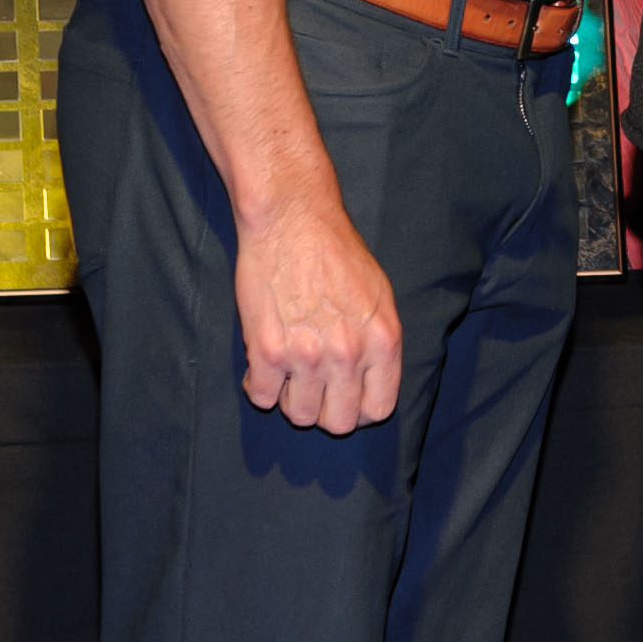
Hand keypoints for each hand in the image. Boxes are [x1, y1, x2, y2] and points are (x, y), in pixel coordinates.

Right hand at [234, 178, 405, 432]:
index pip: (379, 409)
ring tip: (287, 372)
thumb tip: (369, 380)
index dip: (359, 409)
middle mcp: (349, 354)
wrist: (292, 218)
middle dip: (325, 410)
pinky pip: (261, 398)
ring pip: (299, 415)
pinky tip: (262, 365)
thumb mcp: (378, 296)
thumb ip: (377, 343)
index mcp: (383, 341)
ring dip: (290, 399)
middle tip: (313, 387)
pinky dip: (259, 387)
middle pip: (339, 422)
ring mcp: (307, 356)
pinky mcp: (267, 351)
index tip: (344, 398)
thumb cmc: (335, 251)